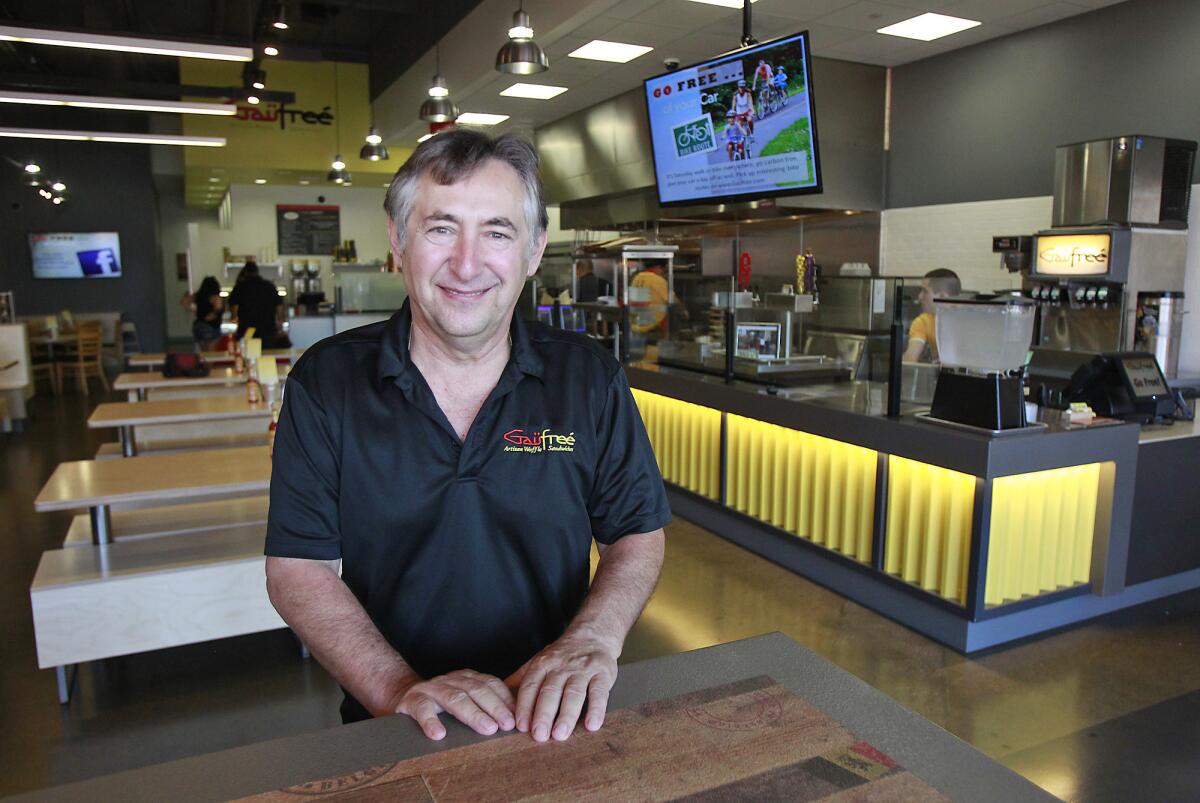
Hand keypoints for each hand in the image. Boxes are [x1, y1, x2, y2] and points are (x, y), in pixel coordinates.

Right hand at [392, 669, 515, 740]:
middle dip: (495, 707)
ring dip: (473, 714)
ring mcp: (432, 688)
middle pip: (477, 690)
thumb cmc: (441, 707)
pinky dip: (430, 721)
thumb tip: (514, 724)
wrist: (404, 698)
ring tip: (487, 728)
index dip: (506, 700)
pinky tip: (439, 734)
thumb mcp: (463, 702)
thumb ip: (484, 707)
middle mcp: (451, 680)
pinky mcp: (412, 701)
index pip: (491, 684)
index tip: (518, 717)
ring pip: (454, 698)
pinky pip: (422, 709)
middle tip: (507, 725)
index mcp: (467, 679)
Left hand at [510, 632, 618, 742]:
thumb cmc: (562, 656)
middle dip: (543, 714)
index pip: (531, 685)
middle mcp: (561, 666)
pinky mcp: (603, 673)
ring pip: (574, 693)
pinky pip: (599, 692)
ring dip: (566, 715)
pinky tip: (592, 725)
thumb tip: (496, 698)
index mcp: (543, 664)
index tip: (521, 726)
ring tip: (560, 734)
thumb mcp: (539, 661)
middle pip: (551, 691)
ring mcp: (583, 669)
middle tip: (539, 735)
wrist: (593, 636)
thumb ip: (520, 679)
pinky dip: (596, 709)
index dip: (525, 706)